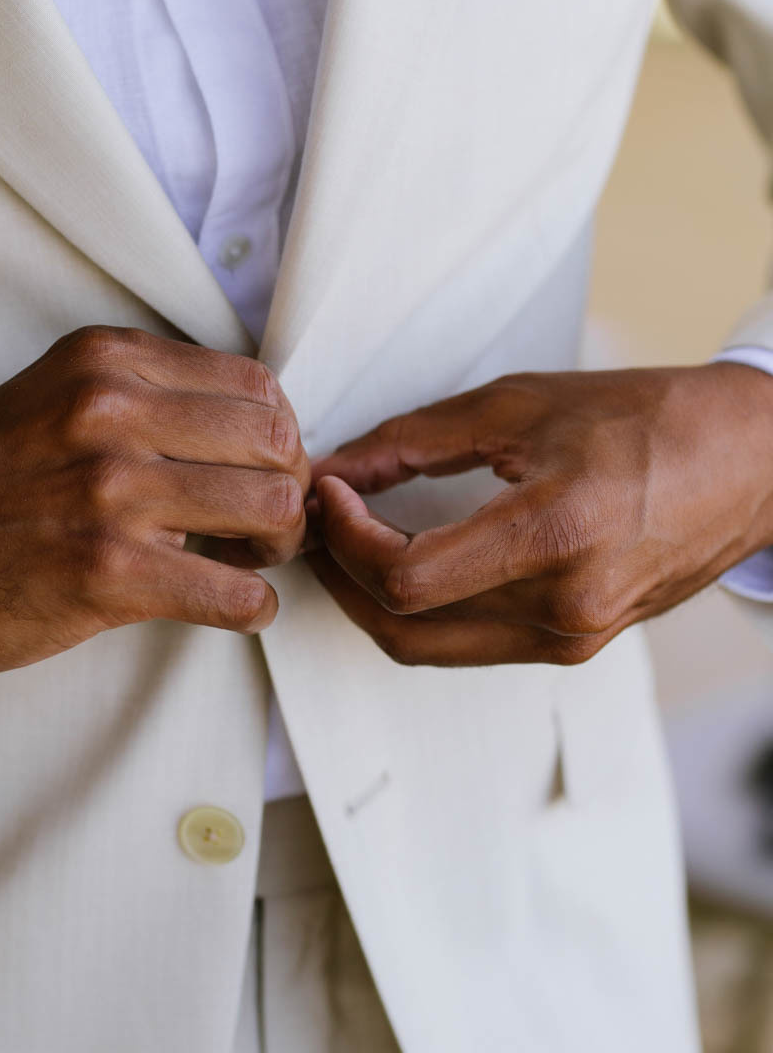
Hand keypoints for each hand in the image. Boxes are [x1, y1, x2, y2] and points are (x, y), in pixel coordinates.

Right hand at [0, 327, 309, 675]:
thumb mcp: (60, 396)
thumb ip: (149, 396)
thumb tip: (259, 432)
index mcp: (106, 361)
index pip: (256, 385)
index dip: (278, 437)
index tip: (260, 472)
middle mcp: (109, 412)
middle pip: (277, 441)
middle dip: (289, 490)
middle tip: (264, 525)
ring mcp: (107, 492)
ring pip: (271, 508)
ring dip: (278, 547)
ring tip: (247, 563)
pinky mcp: (103, 573)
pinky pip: (234, 595)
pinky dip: (252, 608)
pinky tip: (232, 607)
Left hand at [306, 364, 772, 666]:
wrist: (749, 461)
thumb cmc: (650, 419)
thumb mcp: (520, 404)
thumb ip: (414, 441)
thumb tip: (338, 467)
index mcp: (556, 534)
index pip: (407, 577)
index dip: (345, 539)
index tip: (330, 494)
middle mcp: (565, 605)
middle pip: (407, 629)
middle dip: (344, 580)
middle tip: (321, 526)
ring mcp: (574, 636)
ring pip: (433, 648)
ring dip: (376, 601)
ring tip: (352, 542)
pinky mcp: (578, 645)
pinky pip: (475, 644)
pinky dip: (427, 611)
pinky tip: (411, 563)